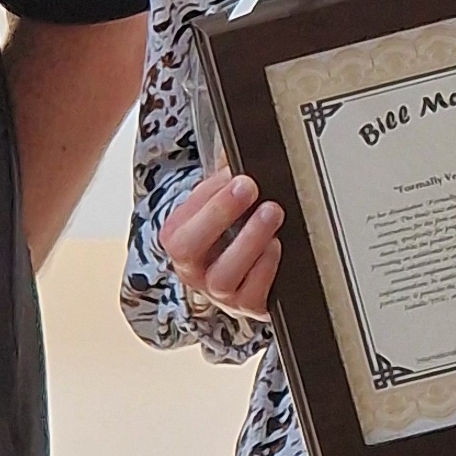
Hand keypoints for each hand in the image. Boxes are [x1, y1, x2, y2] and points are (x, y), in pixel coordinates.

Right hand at [158, 166, 284, 319]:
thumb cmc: (233, 230)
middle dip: (218, 213)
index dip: (206, 197)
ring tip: (271, 212)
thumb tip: (236, 148)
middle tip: (248, 186)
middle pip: (187, 250)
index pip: (178, 223)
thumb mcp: (223, 202)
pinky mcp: (250, 307)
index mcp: (180, 241)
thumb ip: (224, 178)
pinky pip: (252, 297)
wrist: (250, 272)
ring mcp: (220, 294)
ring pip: (222, 278)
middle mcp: (193, 271)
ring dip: (248, 241)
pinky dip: (265, 269)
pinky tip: (277, 246)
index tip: (234, 174)